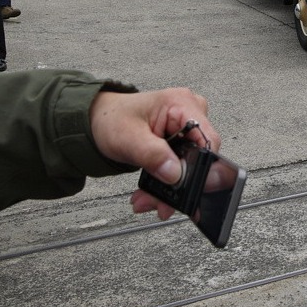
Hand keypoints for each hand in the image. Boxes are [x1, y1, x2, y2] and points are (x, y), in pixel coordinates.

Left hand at [87, 87, 219, 219]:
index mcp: (182, 104)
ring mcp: (186, 128)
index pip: (207, 139)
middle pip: (199, 156)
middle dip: (179, 183)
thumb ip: (153, 155)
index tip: (183, 186)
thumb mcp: (128, 138)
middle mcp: (189, 113)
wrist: (99, 121)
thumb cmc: (111, 119)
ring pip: (191, 165)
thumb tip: (176, 173)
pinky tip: (153, 191)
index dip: (200, 166)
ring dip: (170, 187)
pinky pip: (182, 166)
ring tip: (149, 199)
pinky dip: (167, 182)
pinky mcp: (180, 140)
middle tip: (159, 201)